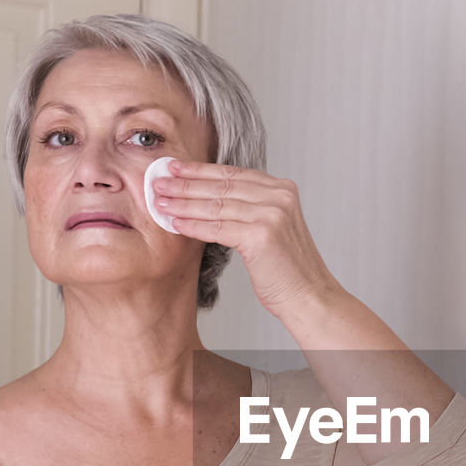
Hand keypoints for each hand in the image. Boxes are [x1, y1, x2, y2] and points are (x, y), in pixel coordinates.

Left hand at [150, 160, 336, 316]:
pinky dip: (193, 225)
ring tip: (159, 202)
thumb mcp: (270, 228)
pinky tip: (175, 224)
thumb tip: (206, 199)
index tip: (174, 167)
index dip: (199, 170)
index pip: (232, 173)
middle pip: (222, 185)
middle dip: (185, 183)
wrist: (309, 297)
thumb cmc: (287, 270)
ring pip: (216, 205)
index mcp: (281, 189)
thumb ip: (247, 208)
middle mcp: (279, 196)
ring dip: (183, 203)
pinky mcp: (263, 234)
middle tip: (157, 181)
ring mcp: (272, 213)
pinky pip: (218, 227)